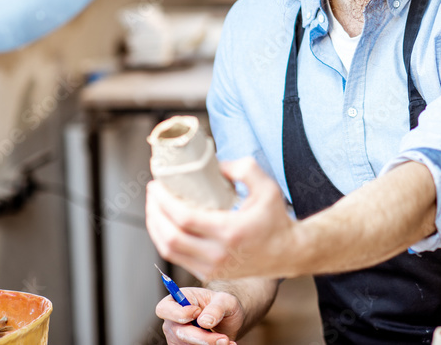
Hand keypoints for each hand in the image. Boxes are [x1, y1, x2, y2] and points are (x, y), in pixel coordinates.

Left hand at [146, 158, 302, 281]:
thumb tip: (215, 165)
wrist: (288, 253)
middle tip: (153, 193)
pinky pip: (177, 259)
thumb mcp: (267, 187)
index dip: (164, 201)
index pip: (185, 219)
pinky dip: (164, 241)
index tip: (157, 185)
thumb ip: (244, 169)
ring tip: (154, 207)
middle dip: (154, 212)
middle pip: (170, 237)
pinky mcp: (210, 274)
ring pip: (169, 251)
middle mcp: (218, 254)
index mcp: (230, 231)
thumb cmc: (276, 220)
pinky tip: (164, 225)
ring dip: (155, 227)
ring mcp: (213, 268)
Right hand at [156, 286, 241, 344]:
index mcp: (176, 301)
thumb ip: (216, 308)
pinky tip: (224, 344)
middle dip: (202, 337)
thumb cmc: (222, 306)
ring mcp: (176, 337)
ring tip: (227, 340)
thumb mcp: (225, 300)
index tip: (197, 312)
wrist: (227, 322)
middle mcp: (172, 321)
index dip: (178, 313)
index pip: (164, 309)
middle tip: (223, 339)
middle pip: (178, 332)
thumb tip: (204, 321)